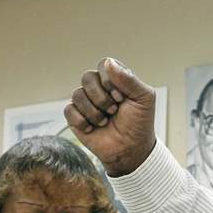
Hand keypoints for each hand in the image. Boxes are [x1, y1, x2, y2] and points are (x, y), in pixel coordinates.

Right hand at [65, 57, 156, 175]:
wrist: (130, 149)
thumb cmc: (139, 123)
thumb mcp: (143, 99)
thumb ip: (129, 79)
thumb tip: (108, 63)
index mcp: (116, 79)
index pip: (104, 65)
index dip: (110, 81)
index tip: (122, 97)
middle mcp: (99, 87)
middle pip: (87, 77)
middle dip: (102, 97)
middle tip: (114, 111)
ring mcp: (86, 101)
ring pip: (77, 94)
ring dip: (94, 112)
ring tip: (106, 122)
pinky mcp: (75, 116)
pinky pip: (69, 110)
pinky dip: (82, 121)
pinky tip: (93, 128)